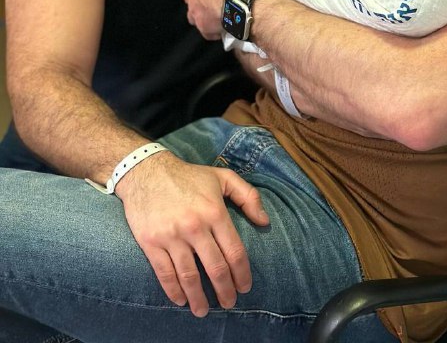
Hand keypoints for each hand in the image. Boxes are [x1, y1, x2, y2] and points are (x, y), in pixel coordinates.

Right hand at [116, 150, 269, 316]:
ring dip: (199, 298)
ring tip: (204, 311)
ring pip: (189, 276)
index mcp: (215, 211)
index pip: (234, 251)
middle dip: (225, 290)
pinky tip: (180, 300)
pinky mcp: (151, 242)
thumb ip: (249, 196)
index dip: (242, 273)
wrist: (147, 171)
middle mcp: (195, 226)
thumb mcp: (223, 177)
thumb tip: (265, 222)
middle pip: (215, 268)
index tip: (245, 287)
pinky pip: (164, 273)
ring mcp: (171, 236)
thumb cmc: (189, 176)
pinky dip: (173, 291)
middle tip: (229, 303)